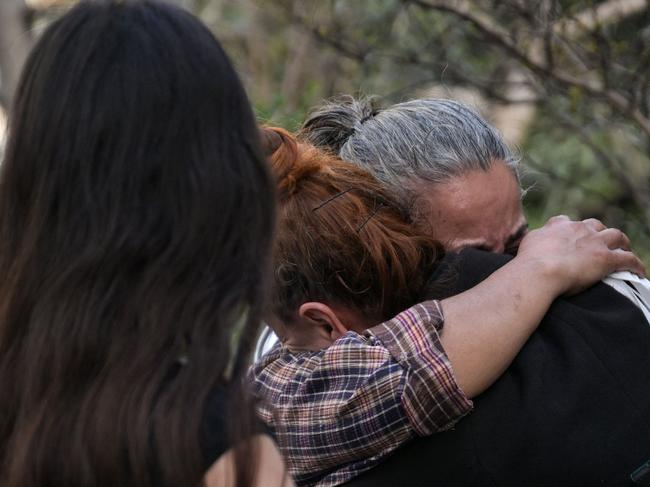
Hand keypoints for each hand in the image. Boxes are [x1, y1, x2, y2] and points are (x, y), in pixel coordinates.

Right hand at [515, 215, 645, 295]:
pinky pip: (627, 259)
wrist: (539, 271)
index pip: (566, 222)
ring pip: (616, 236)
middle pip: (595, 225)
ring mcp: (594, 242)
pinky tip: (640, 272)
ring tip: (624, 250)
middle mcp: (578, 229)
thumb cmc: (528, 262)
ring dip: (622, 243)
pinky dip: (635, 264)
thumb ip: (533, 241)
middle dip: (599, 233)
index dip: (570, 229)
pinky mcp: (606, 258)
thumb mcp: (526, 244)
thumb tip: (529, 244)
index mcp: (558, 226)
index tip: (571, 236)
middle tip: (601, 243)